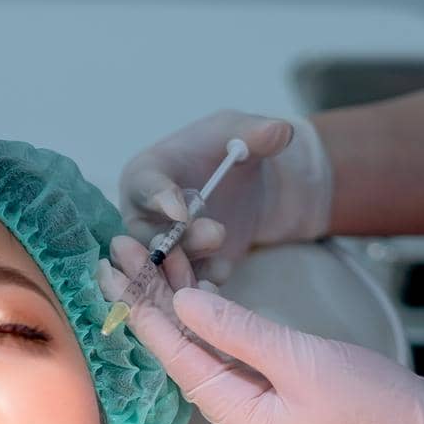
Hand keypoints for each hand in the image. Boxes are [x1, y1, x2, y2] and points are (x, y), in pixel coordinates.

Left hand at [96, 235, 423, 423]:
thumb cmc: (372, 404)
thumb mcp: (301, 358)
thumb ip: (239, 330)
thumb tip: (183, 302)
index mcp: (238, 419)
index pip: (179, 359)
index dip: (145, 315)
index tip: (115, 277)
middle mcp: (237, 422)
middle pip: (185, 356)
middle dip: (154, 305)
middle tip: (120, 256)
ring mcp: (255, 416)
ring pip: (206, 355)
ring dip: (180, 310)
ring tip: (150, 263)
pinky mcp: (274, 405)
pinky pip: (230, 362)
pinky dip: (213, 328)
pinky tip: (193, 295)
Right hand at [118, 109, 333, 284]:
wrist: (241, 183)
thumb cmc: (224, 150)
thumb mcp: (240, 133)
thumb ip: (255, 132)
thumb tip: (280, 131)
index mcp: (147, 175)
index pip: (144, 187)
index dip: (160, 199)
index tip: (181, 210)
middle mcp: (144, 217)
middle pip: (149, 236)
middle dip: (179, 240)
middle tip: (215, 233)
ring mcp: (161, 249)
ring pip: (165, 268)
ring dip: (191, 271)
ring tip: (222, 267)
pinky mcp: (184, 271)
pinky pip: (186, 287)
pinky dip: (202, 291)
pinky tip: (221, 292)